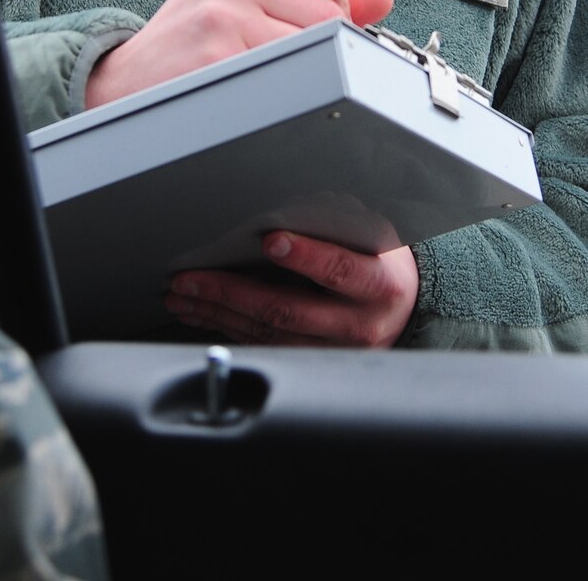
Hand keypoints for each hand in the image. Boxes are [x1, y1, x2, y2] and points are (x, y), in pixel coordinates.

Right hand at [84, 0, 393, 107]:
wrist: (118, 87)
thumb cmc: (184, 48)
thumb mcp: (241, 3)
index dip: (334, 1)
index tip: (313, 28)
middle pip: (328, 12)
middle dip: (323, 47)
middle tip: (286, 66)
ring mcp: (225, 16)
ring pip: (315, 47)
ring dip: (304, 74)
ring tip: (267, 81)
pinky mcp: (221, 57)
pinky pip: (289, 77)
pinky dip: (285, 93)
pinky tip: (256, 96)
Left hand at [163, 231, 419, 346]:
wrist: (404, 307)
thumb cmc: (377, 260)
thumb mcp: (369, 237)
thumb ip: (331, 230)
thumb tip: (273, 224)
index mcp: (380, 285)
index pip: (341, 270)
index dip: (307, 256)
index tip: (271, 240)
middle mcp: (358, 324)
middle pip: (289, 309)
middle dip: (233, 292)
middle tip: (193, 278)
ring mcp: (335, 350)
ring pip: (269, 333)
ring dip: (220, 312)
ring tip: (184, 294)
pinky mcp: (315, 363)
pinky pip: (265, 346)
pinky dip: (229, 328)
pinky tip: (204, 313)